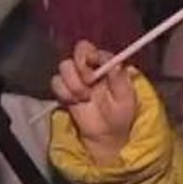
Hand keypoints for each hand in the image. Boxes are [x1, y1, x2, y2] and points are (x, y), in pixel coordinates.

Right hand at [50, 40, 137, 165]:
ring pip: (65, 66)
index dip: (92, 53)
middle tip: (90, 82)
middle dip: (81, 66)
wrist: (107, 134)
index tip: (94, 62)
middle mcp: (90, 67)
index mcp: (106, 65)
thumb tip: (115, 63)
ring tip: (85, 97)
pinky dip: (64, 93)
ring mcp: (76, 77)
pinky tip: (75, 102)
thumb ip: (120, 79)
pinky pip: (56, 83)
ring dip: (74, 83)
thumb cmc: (120, 114)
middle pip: (78, 51)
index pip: (94, 49)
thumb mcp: (126, 98)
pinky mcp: (64, 90)